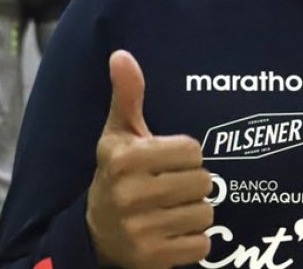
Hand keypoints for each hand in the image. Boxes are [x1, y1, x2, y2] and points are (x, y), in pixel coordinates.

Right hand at [86, 50, 213, 268]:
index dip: (185, 156)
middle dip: (193, 184)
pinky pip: (202, 245)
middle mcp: (130, 194)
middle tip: (171, 189)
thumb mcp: (119, 134)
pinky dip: (194, 241)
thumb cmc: (118, 174)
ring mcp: (140, 229)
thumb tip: (121, 54)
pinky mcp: (152, 258)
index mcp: (125, 159)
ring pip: (206, 213)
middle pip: (204, 181)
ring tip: (171, 210)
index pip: (192, 150)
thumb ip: (127, 95)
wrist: (96, 234)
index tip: (166, 162)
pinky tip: (172, 234)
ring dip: (195, 213)